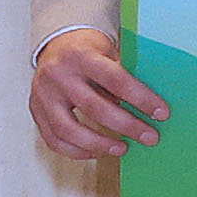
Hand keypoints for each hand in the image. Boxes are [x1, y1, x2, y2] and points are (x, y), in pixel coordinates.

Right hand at [31, 27, 160, 160]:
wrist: (55, 45)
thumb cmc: (89, 50)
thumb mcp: (108, 51)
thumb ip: (122, 75)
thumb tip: (149, 106)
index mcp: (81, 56)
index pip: (116, 80)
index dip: (141, 99)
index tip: (161, 113)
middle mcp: (58, 75)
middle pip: (95, 108)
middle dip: (127, 126)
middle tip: (150, 137)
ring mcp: (43, 95)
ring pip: (69, 130)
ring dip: (100, 144)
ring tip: (123, 149)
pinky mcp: (35, 111)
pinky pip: (54, 140)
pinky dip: (76, 151)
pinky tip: (96, 151)